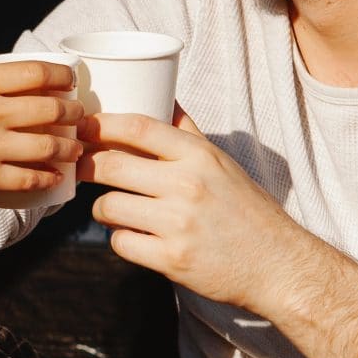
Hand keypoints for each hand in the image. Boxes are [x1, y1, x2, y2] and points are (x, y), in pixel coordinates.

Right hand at [0, 61, 77, 201]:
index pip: (36, 73)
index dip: (63, 77)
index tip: (71, 81)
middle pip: (52, 109)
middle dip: (74, 113)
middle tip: (79, 117)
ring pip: (49, 146)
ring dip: (70, 148)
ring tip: (75, 149)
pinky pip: (31, 179)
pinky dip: (49, 179)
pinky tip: (55, 178)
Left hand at [82, 110, 293, 304]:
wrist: (276, 264)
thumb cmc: (245, 209)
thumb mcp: (222, 162)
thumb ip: (188, 131)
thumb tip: (163, 93)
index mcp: (199, 156)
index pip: (137, 127)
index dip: (100, 124)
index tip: (83, 127)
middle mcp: (187, 186)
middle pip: (111, 166)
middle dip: (87, 166)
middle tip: (81, 169)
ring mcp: (178, 224)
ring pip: (108, 207)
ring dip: (102, 208)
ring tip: (113, 208)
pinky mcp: (171, 260)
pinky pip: (120, 243)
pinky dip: (121, 239)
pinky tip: (134, 236)